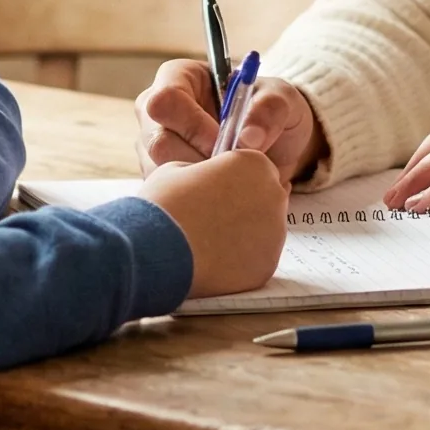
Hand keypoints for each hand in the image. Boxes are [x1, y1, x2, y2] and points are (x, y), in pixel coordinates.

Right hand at [135, 59, 322, 185]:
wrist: (276, 144)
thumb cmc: (270, 109)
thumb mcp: (281, 99)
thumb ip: (269, 109)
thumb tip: (250, 138)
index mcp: (178, 78)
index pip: (166, 101)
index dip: (193, 125)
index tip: (223, 142)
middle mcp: (158, 113)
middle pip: (159, 143)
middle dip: (199, 160)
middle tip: (233, 170)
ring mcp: (157, 149)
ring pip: (164, 175)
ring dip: (203, 185)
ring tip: (235, 182)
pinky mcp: (165, 181)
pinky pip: (174, 198)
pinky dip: (203, 202)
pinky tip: (227, 195)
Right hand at [136, 149, 288, 297]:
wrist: (155, 249)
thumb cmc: (164, 203)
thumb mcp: (178, 168)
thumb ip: (205, 170)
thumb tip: (209, 181)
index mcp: (255, 164)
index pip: (254, 168)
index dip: (233, 180)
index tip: (214, 191)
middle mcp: (274, 195)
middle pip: (264, 199)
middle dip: (242, 207)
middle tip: (211, 218)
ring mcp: (274, 233)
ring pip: (263, 231)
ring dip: (242, 234)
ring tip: (209, 240)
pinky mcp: (266, 265)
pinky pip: (256, 259)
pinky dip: (239, 260)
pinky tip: (213, 259)